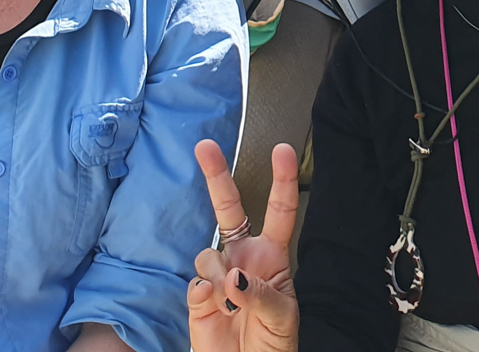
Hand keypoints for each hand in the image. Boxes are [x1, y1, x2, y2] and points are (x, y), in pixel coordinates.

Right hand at [188, 140, 299, 351]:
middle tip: (205, 147)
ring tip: (231, 303)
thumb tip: (235, 276)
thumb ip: (262, 293)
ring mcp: (219, 275)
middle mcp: (243, 258)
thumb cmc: (274, 342)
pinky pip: (195, 283)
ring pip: (208, 254)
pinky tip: (216, 309)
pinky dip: (205, 296)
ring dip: (219, 278)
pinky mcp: (198, 297)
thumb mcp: (282, 317)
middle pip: (229, 209)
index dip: (283, 180)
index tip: (283, 151)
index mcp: (271, 256)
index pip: (280, 211)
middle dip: (217, 176)